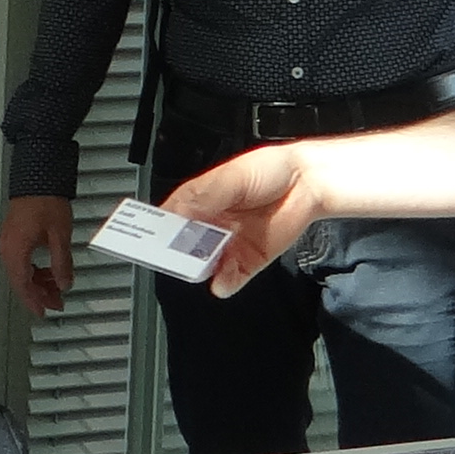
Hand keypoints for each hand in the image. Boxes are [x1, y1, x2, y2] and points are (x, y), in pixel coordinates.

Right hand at [0, 195, 77, 316]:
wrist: (38, 178)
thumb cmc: (45, 201)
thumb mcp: (59, 236)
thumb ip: (61, 263)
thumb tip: (64, 282)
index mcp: (16, 251)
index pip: (23, 285)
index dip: (35, 301)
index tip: (44, 311)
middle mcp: (8, 248)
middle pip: (21, 280)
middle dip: (40, 293)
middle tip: (57, 301)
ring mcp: (9, 241)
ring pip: (22, 271)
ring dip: (39, 281)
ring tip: (57, 285)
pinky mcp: (14, 234)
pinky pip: (22, 259)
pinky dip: (35, 268)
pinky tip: (47, 269)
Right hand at [161, 145, 325, 295]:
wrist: (308, 183)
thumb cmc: (270, 170)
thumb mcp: (231, 176)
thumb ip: (204, 195)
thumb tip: (176, 212)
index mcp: (202, 201)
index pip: (170, 218)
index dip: (157, 228)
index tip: (146, 237)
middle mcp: (212, 224)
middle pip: (184, 245)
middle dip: (175, 253)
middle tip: (170, 256)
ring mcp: (229, 244)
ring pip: (204, 264)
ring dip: (198, 269)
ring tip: (196, 267)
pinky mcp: (248, 260)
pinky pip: (230, 278)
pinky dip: (224, 283)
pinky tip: (220, 282)